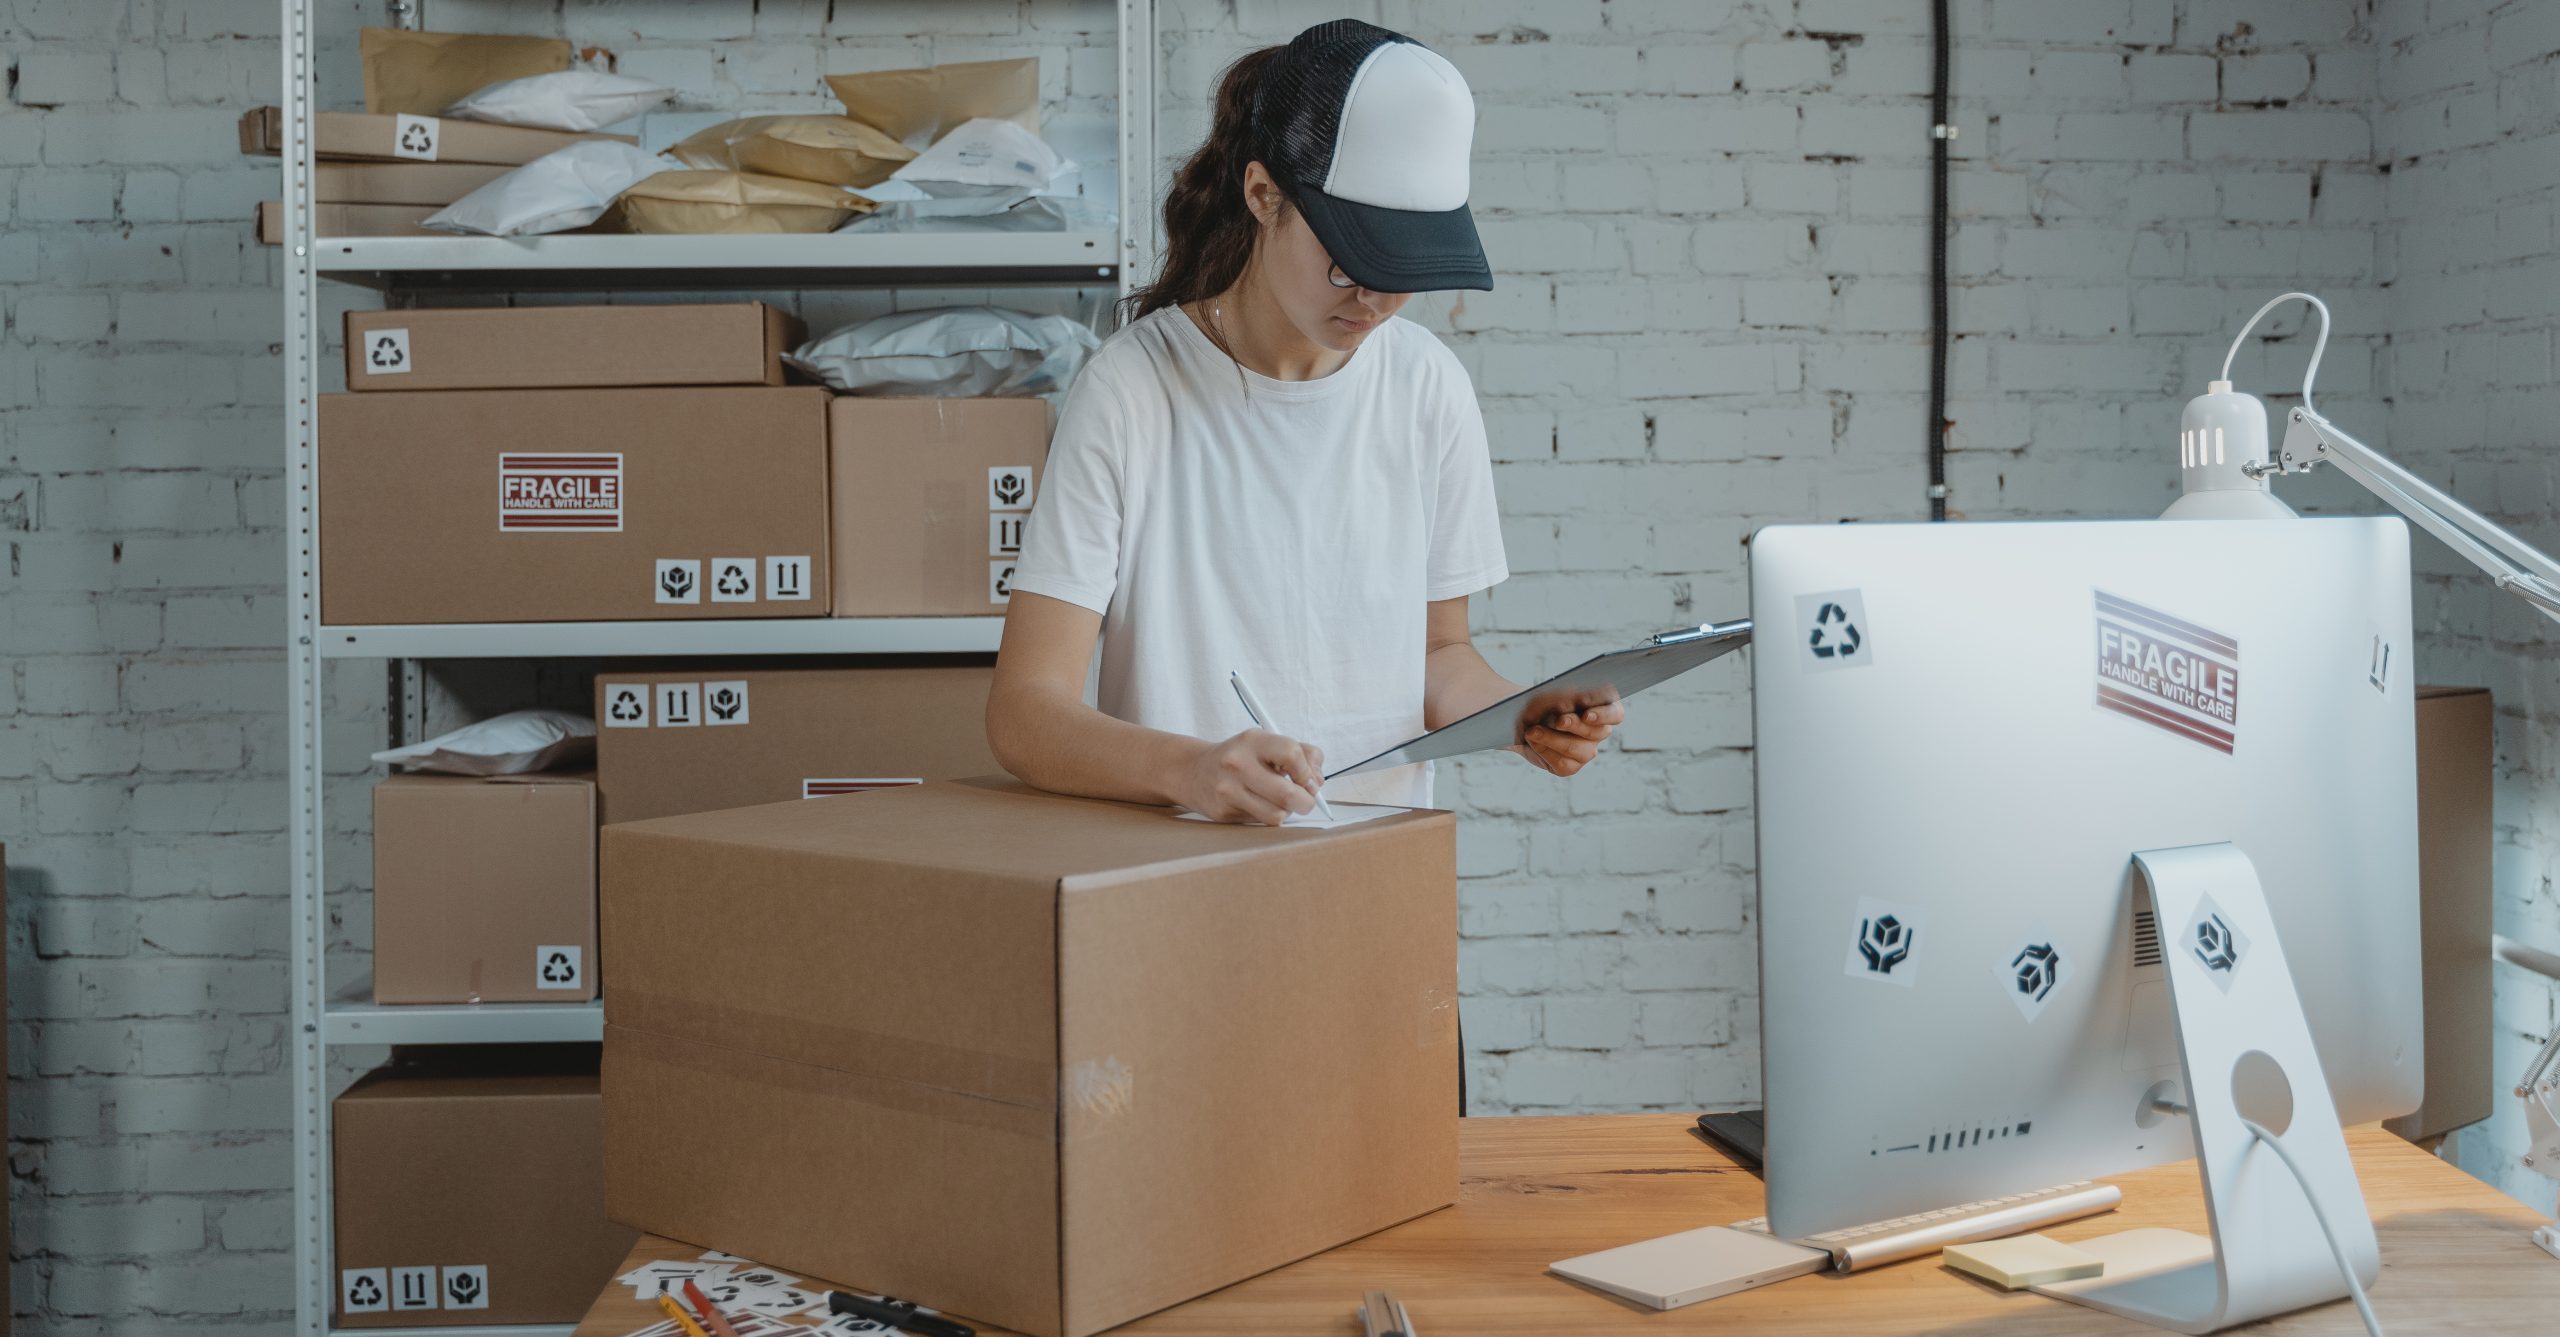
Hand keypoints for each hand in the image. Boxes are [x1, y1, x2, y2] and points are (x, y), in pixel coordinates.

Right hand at [1176, 729, 1325, 823]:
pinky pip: (1261, 822)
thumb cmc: (1240, 757)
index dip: (1308, 772)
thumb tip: (1318, 780)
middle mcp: (1238, 764)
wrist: (1193, 771)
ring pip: (1277, 815)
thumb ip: (1301, 754)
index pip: (1292, 754)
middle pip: (1288, 794)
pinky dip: (1267, 816)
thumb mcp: (1266, 743)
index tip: (1310, 780)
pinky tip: (1258, 804)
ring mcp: (1228, 791)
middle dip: (1305, 801)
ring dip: (1286, 812)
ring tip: (1279, 801)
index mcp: (1252, 741)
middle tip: (1305, 799)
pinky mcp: (1224, 813)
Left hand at [1514, 699, 1624, 775]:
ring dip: (1552, 739)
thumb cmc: (1541, 702)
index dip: (1604, 716)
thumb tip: (1577, 697)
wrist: (1520, 719)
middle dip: (1575, 725)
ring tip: (1532, 731)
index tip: (1586, 715)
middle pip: (1598, 733)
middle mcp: (1599, 733)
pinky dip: (1544, 750)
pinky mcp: (1570, 766)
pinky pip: (1562, 763)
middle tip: (1558, 720)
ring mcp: (1586, 751)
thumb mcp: (1552, 694)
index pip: (1615, 714)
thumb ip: (1568, 695)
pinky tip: (1532, 740)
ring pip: (1578, 750)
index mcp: (1603, 710)